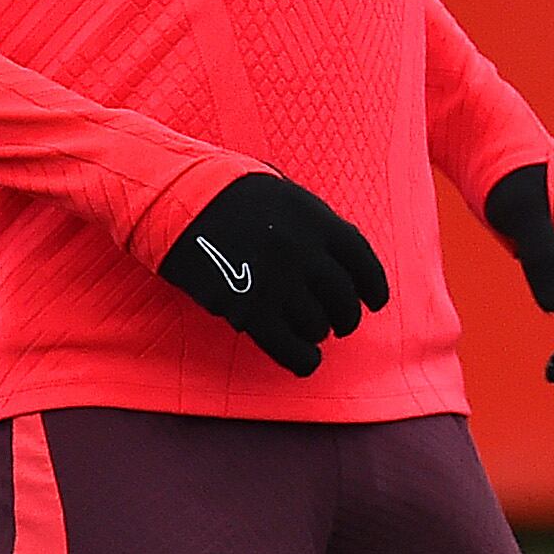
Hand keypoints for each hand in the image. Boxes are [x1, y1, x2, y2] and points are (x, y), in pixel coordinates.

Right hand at [157, 172, 389, 376]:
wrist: (178, 200)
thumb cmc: (229, 193)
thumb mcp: (282, 193)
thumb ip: (314, 223)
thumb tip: (338, 255)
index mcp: (317, 219)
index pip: (363, 262)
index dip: (374, 287)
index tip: (374, 302)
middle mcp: (304, 251)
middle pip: (343, 300)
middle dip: (345, 318)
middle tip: (338, 324)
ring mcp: (278, 282)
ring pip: (318, 326)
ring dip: (316, 334)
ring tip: (307, 331)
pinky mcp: (251, 310)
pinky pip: (291, 349)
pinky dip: (303, 360)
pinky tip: (303, 359)